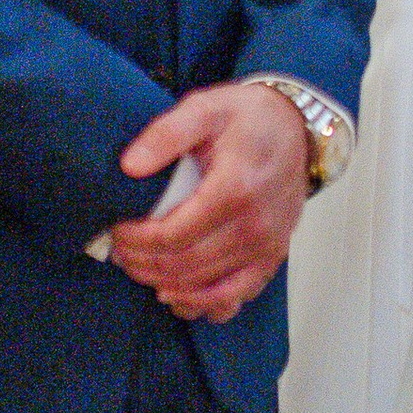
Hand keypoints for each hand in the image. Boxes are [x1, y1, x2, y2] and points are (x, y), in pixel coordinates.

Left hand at [104, 83, 311, 323]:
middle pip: (184, 265)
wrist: (297, 127)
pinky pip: (236, 296)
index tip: (116, 231)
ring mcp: (267, 246)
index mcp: (235, 189)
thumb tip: (129, 167)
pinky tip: (176, 296)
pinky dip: (202, 304)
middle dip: (142, 264)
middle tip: (119, 251)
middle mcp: (255, 225)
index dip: (135, 241)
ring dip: (163, 283)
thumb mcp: (205, 108)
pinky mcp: (273, 256)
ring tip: (138, 268)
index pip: (172, 235)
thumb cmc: (248, 118)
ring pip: (204, 287)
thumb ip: (166, 134)